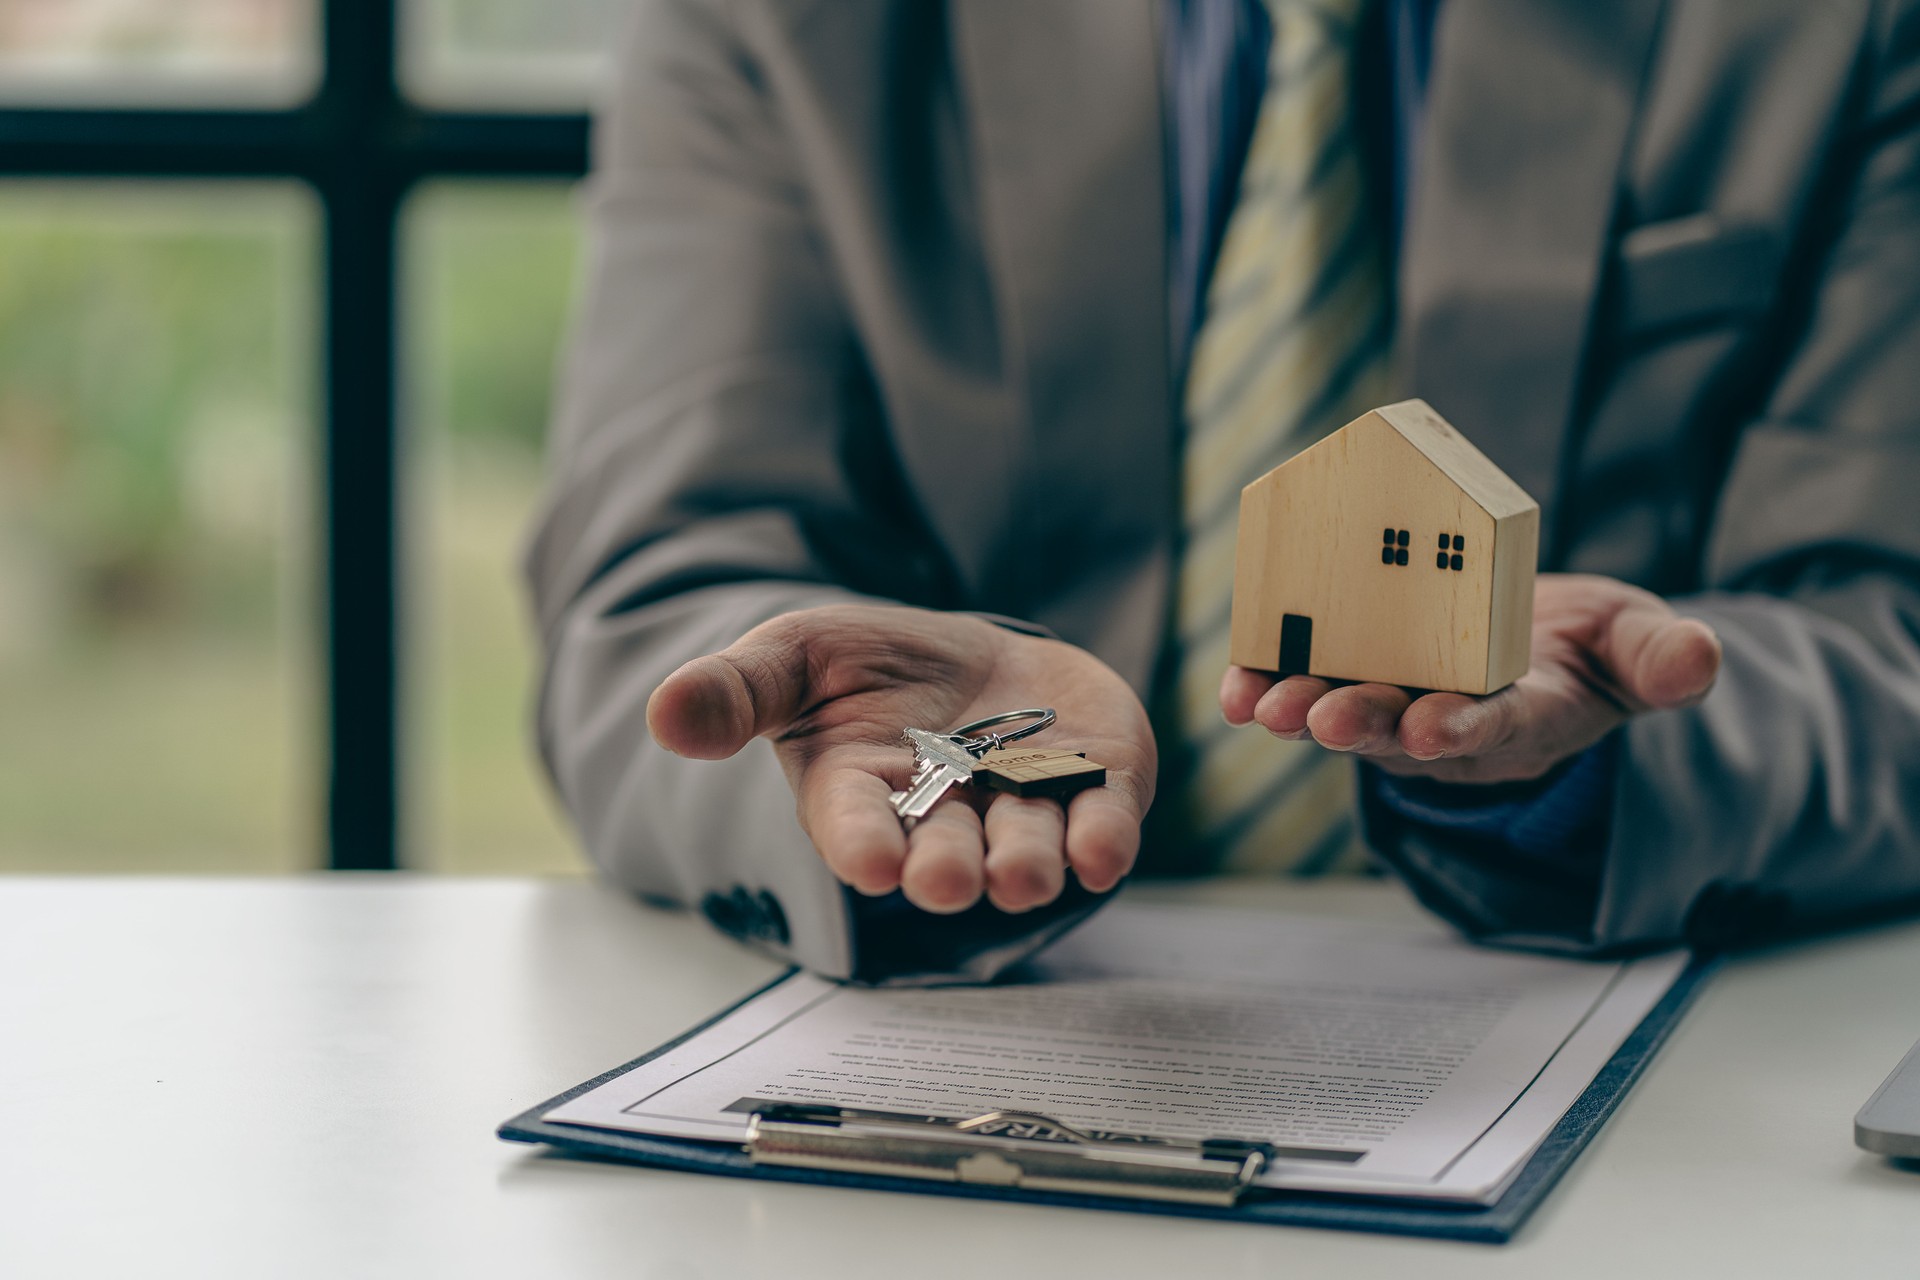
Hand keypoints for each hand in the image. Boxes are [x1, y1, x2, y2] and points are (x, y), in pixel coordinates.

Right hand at [646, 605, 1154, 913]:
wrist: (972, 659)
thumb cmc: (869, 666)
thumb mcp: (793, 657)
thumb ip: (736, 690)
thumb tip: (666, 716)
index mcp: (863, 794)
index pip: (857, 826)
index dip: (863, 844)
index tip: (870, 863)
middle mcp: (945, 816)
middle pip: (944, 851)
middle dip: (946, 868)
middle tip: (945, 882)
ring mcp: (1022, 806)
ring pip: (1026, 847)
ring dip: (1025, 863)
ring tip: (1019, 872)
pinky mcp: (1093, 785)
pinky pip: (1101, 820)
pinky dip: (1104, 839)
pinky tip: (1104, 853)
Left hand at [1220, 574, 1721, 783]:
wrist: (1535, 643)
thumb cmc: (1589, 647)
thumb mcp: (1639, 643)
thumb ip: (1663, 657)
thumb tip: (1701, 661)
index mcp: (1526, 715)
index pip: (1495, 726)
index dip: (1464, 728)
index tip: (1435, 727)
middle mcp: (1451, 723)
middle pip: (1402, 731)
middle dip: (1361, 724)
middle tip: (1323, 717)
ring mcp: (1396, 706)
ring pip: (1344, 714)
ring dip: (1300, 711)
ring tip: (1261, 705)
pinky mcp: (1351, 677)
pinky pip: (1303, 685)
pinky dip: (1264, 684)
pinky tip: (1232, 686)